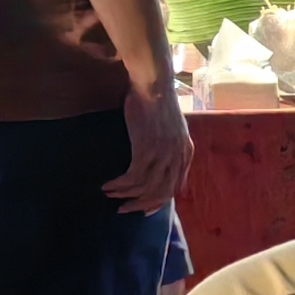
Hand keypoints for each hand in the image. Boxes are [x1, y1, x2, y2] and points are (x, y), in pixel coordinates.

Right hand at [109, 84, 192, 213]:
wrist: (153, 85)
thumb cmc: (157, 103)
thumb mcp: (172, 129)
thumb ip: (171, 149)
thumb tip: (160, 167)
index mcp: (186, 153)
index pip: (175, 187)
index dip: (158, 201)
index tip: (143, 210)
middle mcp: (178, 157)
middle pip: (162, 193)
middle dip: (141, 205)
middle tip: (123, 209)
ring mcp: (163, 154)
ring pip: (145, 188)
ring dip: (125, 195)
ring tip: (109, 193)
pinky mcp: (147, 150)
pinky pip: (133, 178)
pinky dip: (119, 185)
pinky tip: (108, 185)